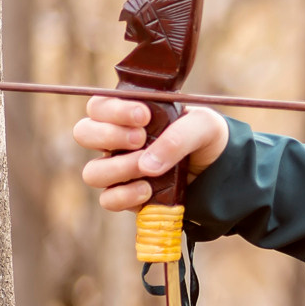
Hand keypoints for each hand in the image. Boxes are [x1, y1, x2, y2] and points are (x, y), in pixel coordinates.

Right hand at [74, 97, 229, 212]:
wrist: (222, 170)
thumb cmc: (207, 138)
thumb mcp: (204, 127)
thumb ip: (179, 136)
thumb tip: (147, 165)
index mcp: (129, 113)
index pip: (99, 105)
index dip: (113, 109)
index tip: (143, 115)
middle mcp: (117, 140)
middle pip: (82, 133)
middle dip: (109, 135)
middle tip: (140, 138)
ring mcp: (119, 168)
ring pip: (92, 171)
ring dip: (118, 168)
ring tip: (147, 168)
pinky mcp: (127, 195)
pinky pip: (108, 199)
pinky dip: (125, 196)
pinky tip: (148, 189)